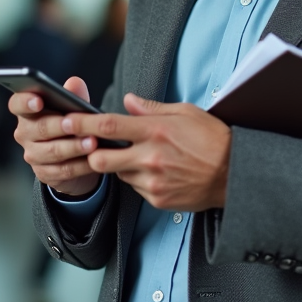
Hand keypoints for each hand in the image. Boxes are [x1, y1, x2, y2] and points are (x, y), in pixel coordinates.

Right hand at [10, 77, 101, 196]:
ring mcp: (33, 155)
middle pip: (39, 128)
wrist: (73, 155)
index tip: (38, 101)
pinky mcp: (45, 173)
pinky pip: (63, 170)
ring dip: (74, 147)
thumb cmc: (69, 121)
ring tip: (92, 142)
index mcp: (27, 111)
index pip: (17, 104)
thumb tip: (74, 83)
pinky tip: (94, 160)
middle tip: (75, 124)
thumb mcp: (72, 107)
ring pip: (53, 151)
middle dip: (59, 126)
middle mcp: (25, 133)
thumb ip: (73, 94)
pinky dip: (81, 165)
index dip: (25, 102)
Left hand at [63, 94, 230, 211]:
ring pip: (118, 174)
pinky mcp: (158, 199)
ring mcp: (153, 181)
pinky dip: (139, 179)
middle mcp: (150, 157)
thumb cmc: (213, 138)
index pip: (108, 125)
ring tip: (140, 156)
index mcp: (155, 131)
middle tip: (93, 145)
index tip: (66, 119)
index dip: (82, 123)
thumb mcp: (185, 112)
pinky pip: (136, 188)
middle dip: (91, 152)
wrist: (235, 174)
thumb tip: (127, 101)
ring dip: (120, 165)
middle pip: (100, 158)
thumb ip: (152, 108)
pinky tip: (157, 171)